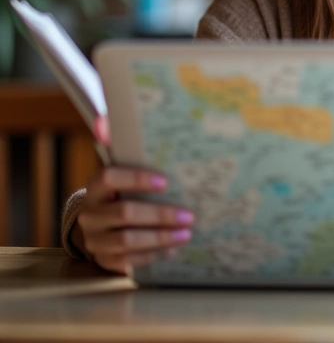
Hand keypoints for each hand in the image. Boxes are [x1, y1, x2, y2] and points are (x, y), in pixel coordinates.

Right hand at [75, 166, 193, 274]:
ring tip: (186, 234)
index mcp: (95, 187)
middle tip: (189, 216)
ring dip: (160, 237)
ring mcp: (94, 239)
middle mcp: (90, 214)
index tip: (166, 181)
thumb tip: (112, 127)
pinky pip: (128, 260)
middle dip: (160, 215)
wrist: (100, 226)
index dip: (136, 179)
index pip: (109, 178)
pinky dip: (153, 255)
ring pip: (127, 240)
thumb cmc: (122, 194)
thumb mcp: (123, 176)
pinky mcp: (103, 259)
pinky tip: (173, 249)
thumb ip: (129, 155)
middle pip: (125, 212)